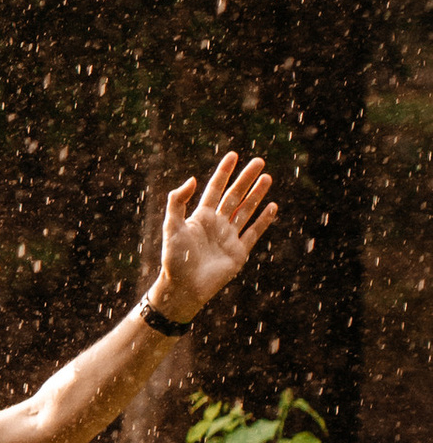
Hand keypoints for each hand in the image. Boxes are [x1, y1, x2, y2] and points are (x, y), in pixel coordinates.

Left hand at [149, 153, 275, 323]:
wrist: (184, 287)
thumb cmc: (174, 258)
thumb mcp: (171, 226)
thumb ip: (177, 201)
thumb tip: (192, 179)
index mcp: (201, 216)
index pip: (215, 188)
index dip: (224, 172)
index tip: (233, 155)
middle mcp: (217, 224)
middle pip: (235, 196)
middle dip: (246, 179)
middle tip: (259, 161)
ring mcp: (229, 237)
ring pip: (246, 211)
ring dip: (257, 195)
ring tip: (267, 178)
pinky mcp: (239, 252)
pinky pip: (254, 232)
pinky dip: (264, 220)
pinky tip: (272, 206)